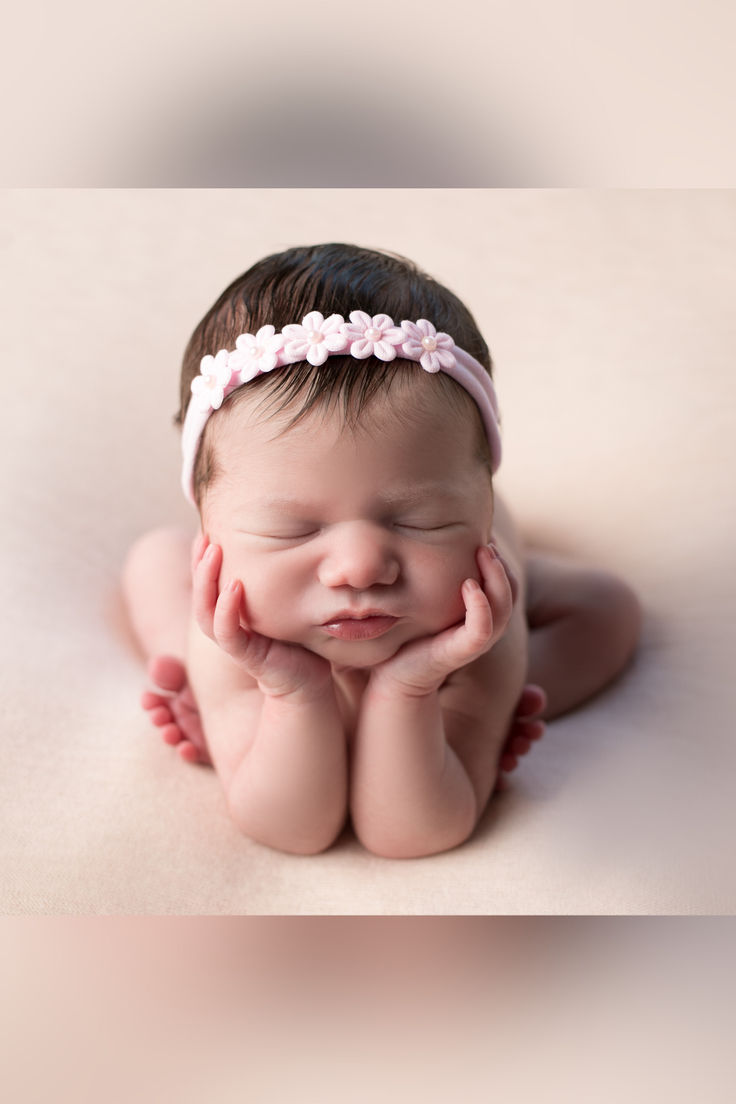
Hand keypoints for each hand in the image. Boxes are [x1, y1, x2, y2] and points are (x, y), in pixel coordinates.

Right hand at [192, 534, 332, 701]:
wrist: (312, 681)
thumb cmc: (300, 641)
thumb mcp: (286, 604)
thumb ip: (277, 581)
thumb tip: (286, 540)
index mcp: (231, 615)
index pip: (208, 585)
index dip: (201, 561)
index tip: (206, 533)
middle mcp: (227, 627)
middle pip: (200, 595)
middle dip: (199, 566)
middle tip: (204, 536)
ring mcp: (236, 643)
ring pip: (206, 613)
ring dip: (207, 581)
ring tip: (213, 552)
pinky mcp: (249, 658)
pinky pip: (228, 634)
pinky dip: (227, 610)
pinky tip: (234, 585)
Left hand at [369, 544, 513, 696]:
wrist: (391, 673)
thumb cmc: (407, 632)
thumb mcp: (425, 599)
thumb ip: (436, 577)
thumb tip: (428, 537)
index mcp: (480, 615)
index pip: (507, 586)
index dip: (501, 561)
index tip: (484, 538)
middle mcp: (483, 627)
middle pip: (510, 593)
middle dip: (502, 565)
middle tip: (486, 542)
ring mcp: (474, 640)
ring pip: (503, 608)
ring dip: (497, 577)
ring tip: (484, 553)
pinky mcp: (460, 651)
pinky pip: (482, 629)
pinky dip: (481, 606)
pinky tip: (468, 585)